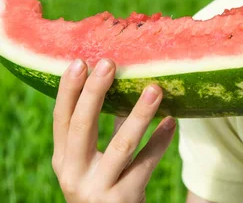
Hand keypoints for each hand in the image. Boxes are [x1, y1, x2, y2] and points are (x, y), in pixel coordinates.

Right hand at [52, 58, 176, 202]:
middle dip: (95, 93)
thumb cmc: (106, 187)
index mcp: (64, 160)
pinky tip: (172, 121)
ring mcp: (97, 189)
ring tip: (155, 89)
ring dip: (140, 114)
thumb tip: (123, 86)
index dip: (68, 90)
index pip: (62, 119)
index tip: (79, 61)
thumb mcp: (93, 163)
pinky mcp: (122, 200)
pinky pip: (146, 164)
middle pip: (82, 126)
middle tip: (109, 63)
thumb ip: (103, 132)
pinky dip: (160, 141)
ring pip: (121, 145)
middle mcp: (74, 175)